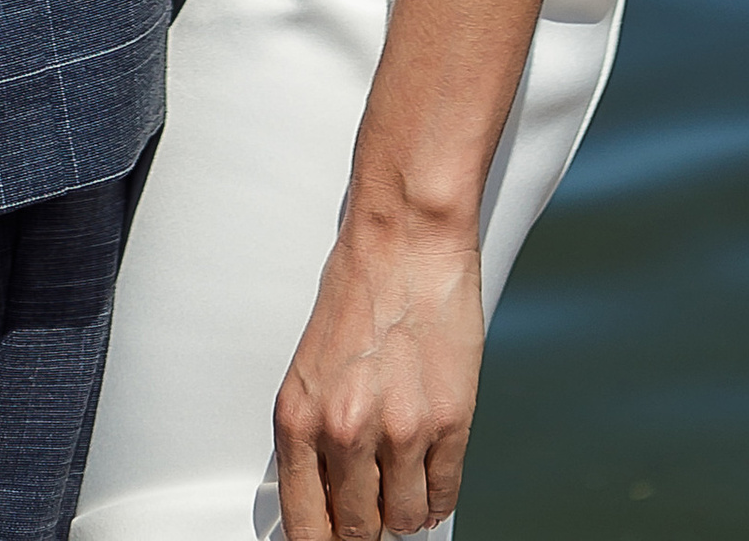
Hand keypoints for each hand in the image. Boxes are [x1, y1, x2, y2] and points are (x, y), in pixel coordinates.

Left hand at [273, 206, 484, 539]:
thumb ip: (316, 435)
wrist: (408, 237)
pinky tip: (430, 472)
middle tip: (373, 505)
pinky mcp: (448, 423)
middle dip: (367, 524)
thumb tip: (327, 496)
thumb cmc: (359, 286)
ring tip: (404, 476)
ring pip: (405, 519)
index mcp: (300, 418)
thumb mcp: (311, 367)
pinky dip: (438, 494)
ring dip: (406, 507)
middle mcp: (345, 432)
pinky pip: (444, 495)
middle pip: (358, 530)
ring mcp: (400, 432)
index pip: (305, 526)